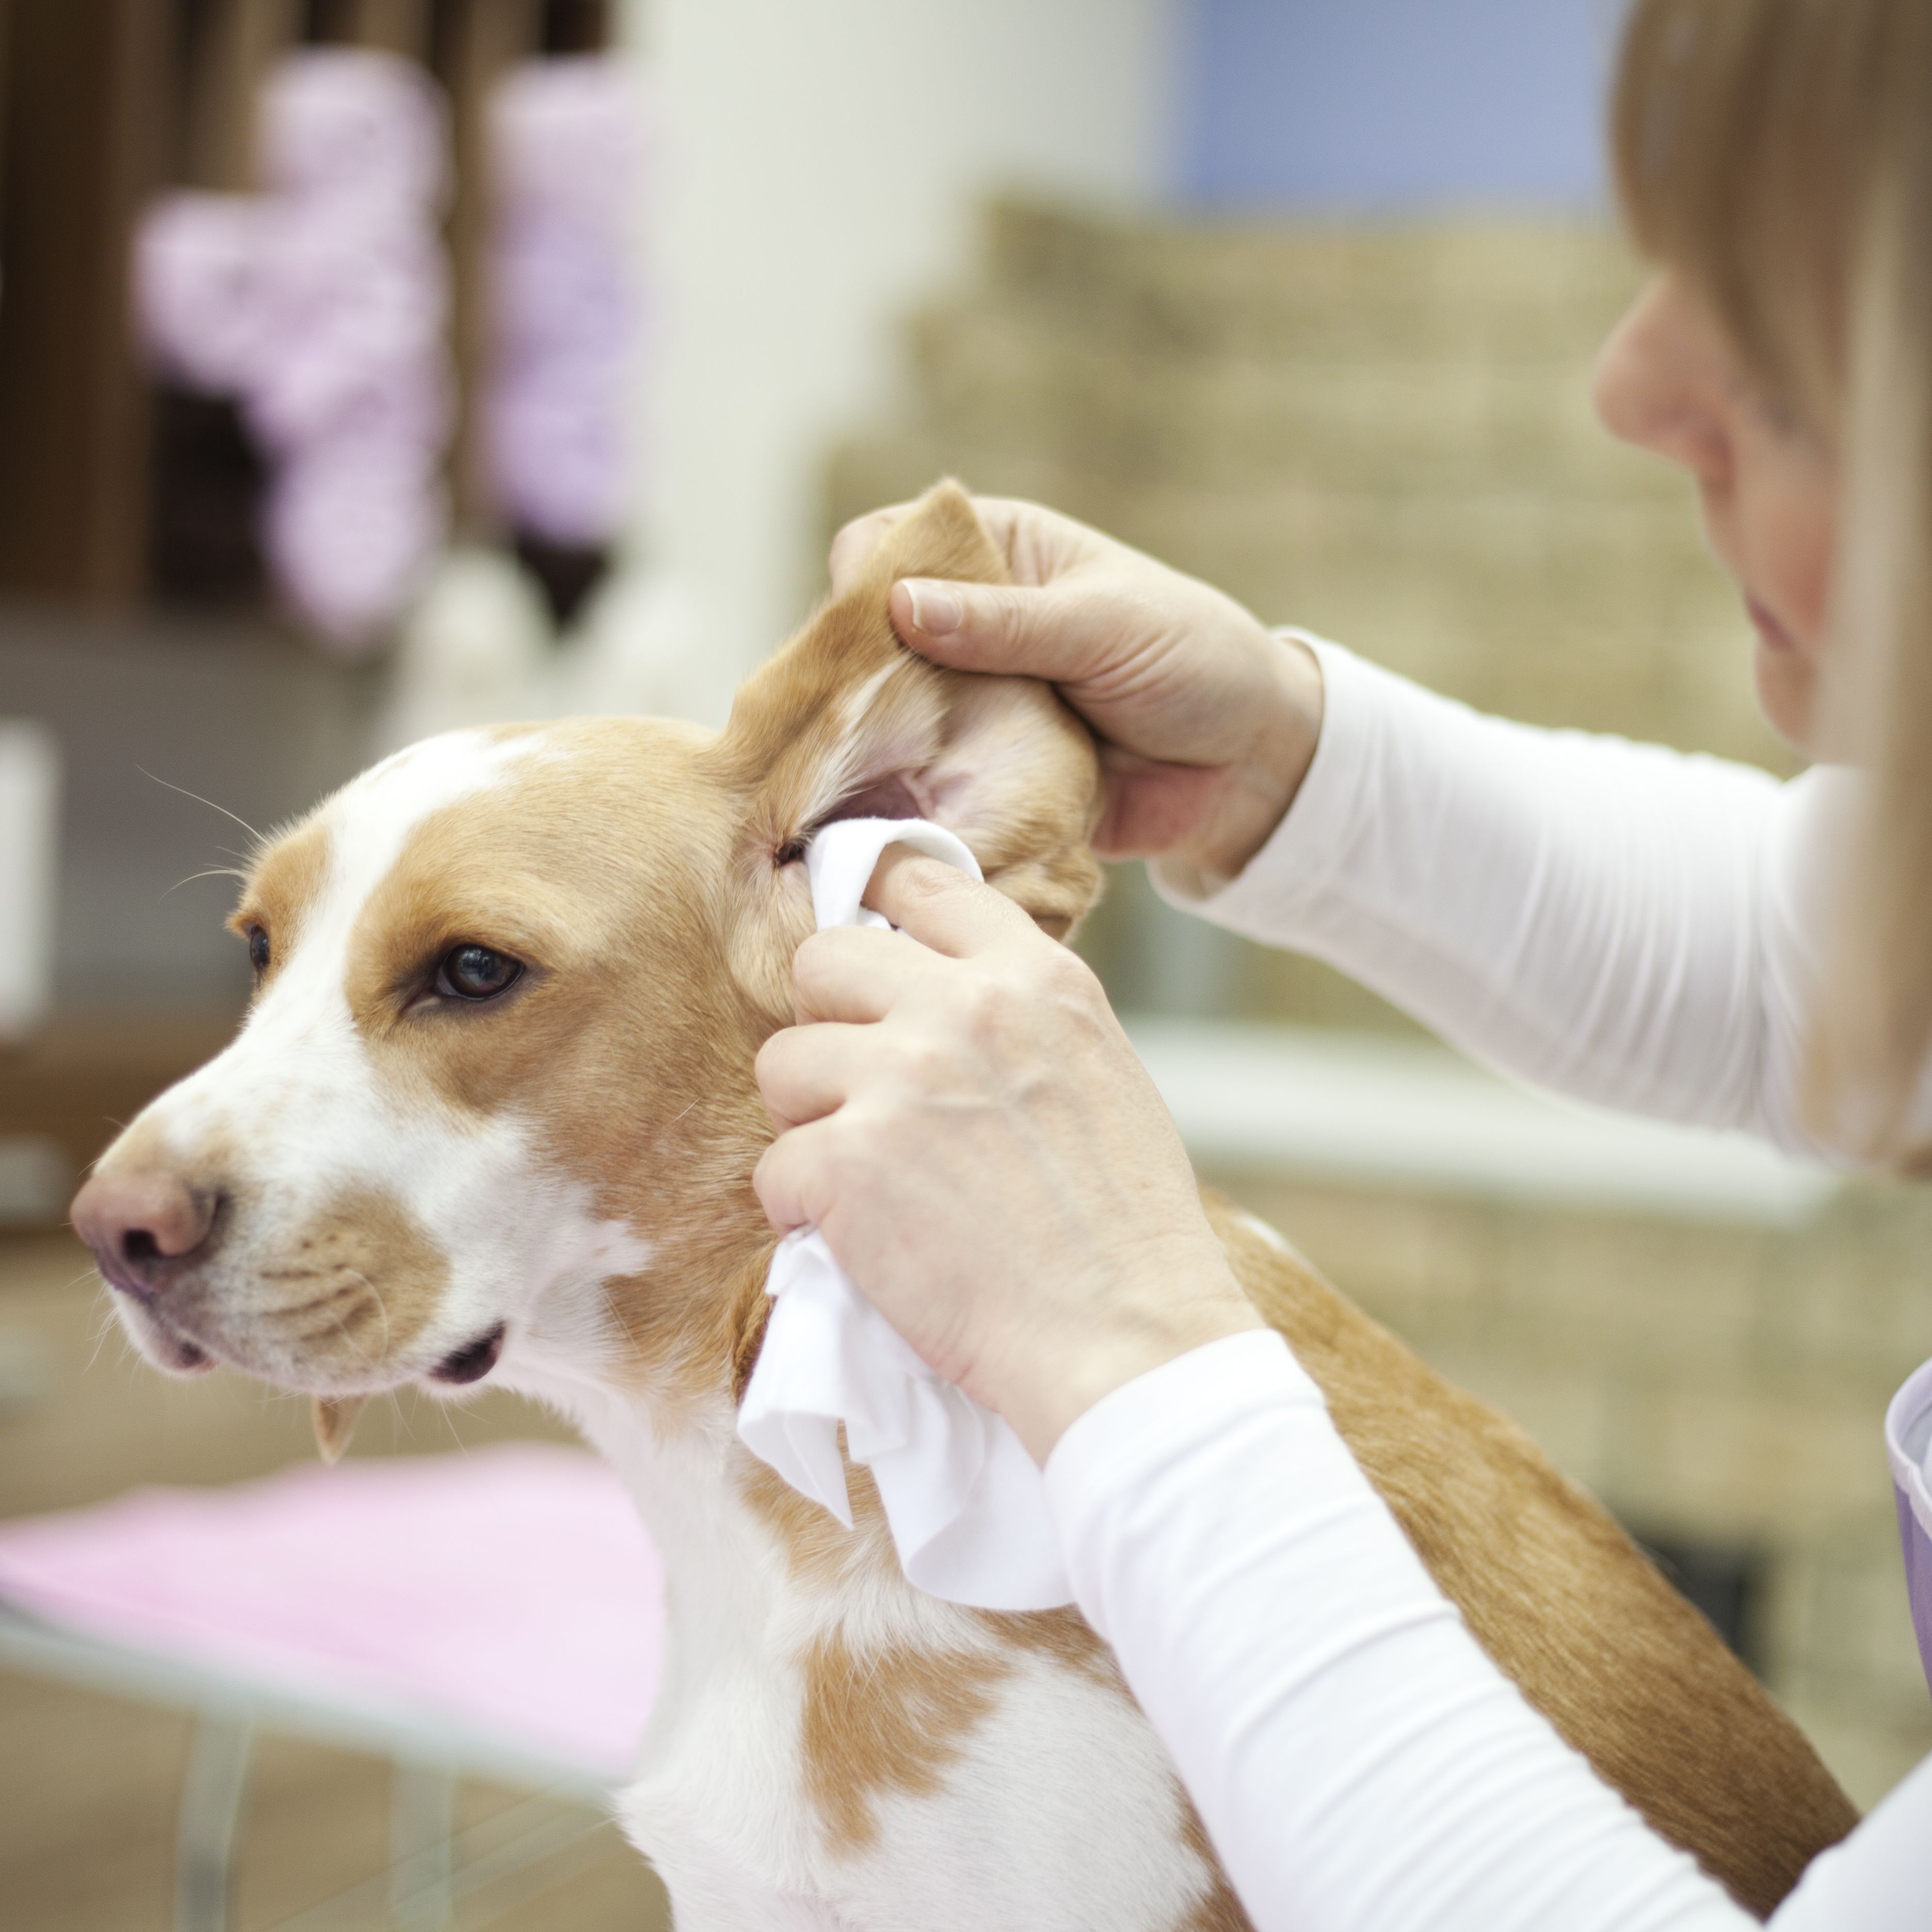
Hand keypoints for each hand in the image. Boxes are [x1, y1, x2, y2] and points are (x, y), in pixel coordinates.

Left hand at [753, 850, 1262, 1462]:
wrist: (1125, 1336)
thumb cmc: (1123, 1226)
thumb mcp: (1097, 1070)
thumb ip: (1015, 1016)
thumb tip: (932, 991)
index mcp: (1034, 978)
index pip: (920, 882)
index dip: (878, 918)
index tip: (868, 967)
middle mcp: (963, 1009)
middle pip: (823, 959)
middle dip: (827, 1024)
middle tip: (857, 1091)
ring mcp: (898, 1080)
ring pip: (782, 1062)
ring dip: (808, 1122)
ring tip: (866, 1177)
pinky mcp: (846, 1163)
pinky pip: (774, 1168)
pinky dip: (801, 1212)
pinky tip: (859, 1239)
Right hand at [830, 495, 1323, 883]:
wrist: (1249, 769)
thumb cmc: (1193, 662)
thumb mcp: (1104, 625)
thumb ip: (1005, 622)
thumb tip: (899, 605)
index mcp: (997, 553)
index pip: (890, 541)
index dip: (862, 578)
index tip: (855, 629)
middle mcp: (968, 625)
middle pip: (867, 637)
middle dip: (850, 677)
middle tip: (846, 720)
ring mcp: (969, 703)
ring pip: (885, 717)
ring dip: (874, 746)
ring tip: (855, 777)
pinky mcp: (980, 774)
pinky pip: (924, 785)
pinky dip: (909, 802)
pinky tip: (887, 819)